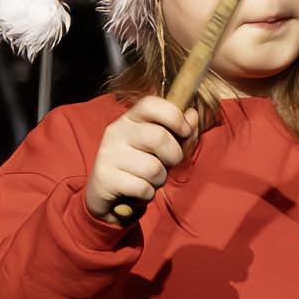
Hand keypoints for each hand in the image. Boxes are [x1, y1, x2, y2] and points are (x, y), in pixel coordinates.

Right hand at [86, 95, 196, 222]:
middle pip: (159, 137)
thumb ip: (178, 131)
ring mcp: (109, 154)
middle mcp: (116, 132)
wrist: (105, 192)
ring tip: (149, 179)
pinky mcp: (105, 177)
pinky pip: (142, 187)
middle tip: (167, 164)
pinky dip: (147, 193)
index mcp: (129, 119)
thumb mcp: (160, 147)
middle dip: (173, 156)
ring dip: (159, 179)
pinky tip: (138, 190)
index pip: (150, 104)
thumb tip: (193, 115)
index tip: (185, 131)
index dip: (174, 116)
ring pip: (153, 168)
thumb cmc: (138, 166)